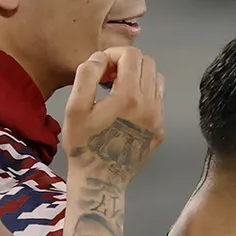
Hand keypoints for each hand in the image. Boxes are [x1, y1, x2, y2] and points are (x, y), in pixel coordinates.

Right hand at [61, 47, 164, 183]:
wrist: (101, 181)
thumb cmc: (84, 145)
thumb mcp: (75, 108)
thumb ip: (87, 75)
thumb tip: (100, 58)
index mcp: (128, 97)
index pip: (131, 55)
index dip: (113, 54)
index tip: (101, 68)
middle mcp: (150, 105)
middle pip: (148, 63)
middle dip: (127, 63)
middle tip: (108, 78)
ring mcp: (158, 119)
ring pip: (157, 80)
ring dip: (138, 77)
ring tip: (119, 91)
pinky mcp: (161, 131)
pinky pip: (158, 101)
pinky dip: (144, 95)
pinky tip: (127, 110)